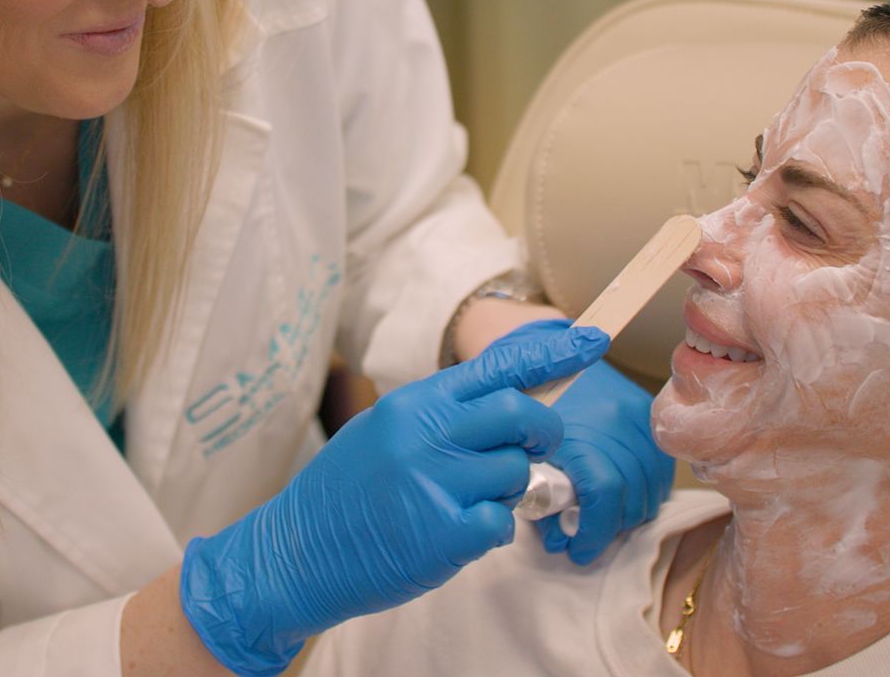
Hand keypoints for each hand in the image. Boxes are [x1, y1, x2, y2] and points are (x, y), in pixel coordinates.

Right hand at [180, 323, 608, 674]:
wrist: (297, 549)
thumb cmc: (347, 489)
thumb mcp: (386, 430)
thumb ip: (443, 416)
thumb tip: (508, 407)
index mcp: (415, 403)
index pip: (496, 367)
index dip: (551, 352)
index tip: (592, 341)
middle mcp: (426, 433)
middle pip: (519, 413)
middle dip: (542, 430)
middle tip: (536, 445)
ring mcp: (434, 482)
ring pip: (517, 470)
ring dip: (511, 487)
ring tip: (473, 497)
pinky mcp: (441, 532)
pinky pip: (501, 522)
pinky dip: (490, 527)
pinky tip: (457, 531)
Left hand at [486, 319, 674, 564]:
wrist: (538, 343)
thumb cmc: (517, 398)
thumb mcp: (515, 443)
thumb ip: (534, 489)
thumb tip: (553, 534)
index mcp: (577, 428)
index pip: (603, 493)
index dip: (591, 531)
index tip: (575, 550)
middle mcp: (614, 420)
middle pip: (631, 498)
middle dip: (607, 529)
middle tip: (581, 539)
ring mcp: (634, 413)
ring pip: (650, 488)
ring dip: (627, 514)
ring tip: (598, 520)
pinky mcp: (644, 410)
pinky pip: (660, 468)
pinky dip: (644, 491)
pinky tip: (620, 497)